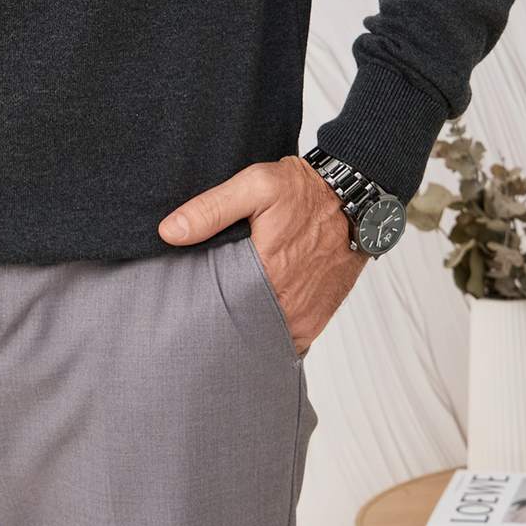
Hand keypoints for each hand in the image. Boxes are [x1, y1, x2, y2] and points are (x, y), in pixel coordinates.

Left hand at [157, 154, 370, 356]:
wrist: (355, 198)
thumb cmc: (305, 192)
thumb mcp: (255, 186)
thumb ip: (211, 209)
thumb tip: (169, 232)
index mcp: (268, 273)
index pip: (221, 311)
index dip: (201, 312)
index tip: (185, 309)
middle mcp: (288, 303)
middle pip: (243, 331)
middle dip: (222, 326)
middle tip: (200, 319)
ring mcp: (305, 316)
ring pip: (265, 339)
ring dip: (247, 332)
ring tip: (226, 320)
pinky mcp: (317, 318)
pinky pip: (288, 340)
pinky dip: (270, 333)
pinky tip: (253, 320)